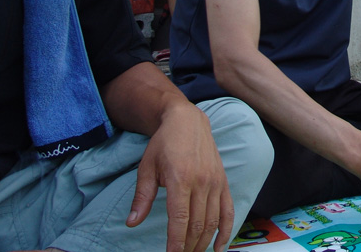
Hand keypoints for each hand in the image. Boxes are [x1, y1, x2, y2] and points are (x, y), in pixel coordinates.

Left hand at [127, 104, 231, 251]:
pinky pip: (228, 210)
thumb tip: (132, 222)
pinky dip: (226, 231)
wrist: (187, 121)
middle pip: (198, 224)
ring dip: (204, 243)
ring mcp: (215, 182)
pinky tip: (219, 247)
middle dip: (188, 247)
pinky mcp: (223, 181)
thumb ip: (142, 197)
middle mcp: (201, 182)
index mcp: (181, 179)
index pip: (180, 219)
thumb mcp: (147, 168)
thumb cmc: (164, 144)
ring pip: (213, 221)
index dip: (176, 242)